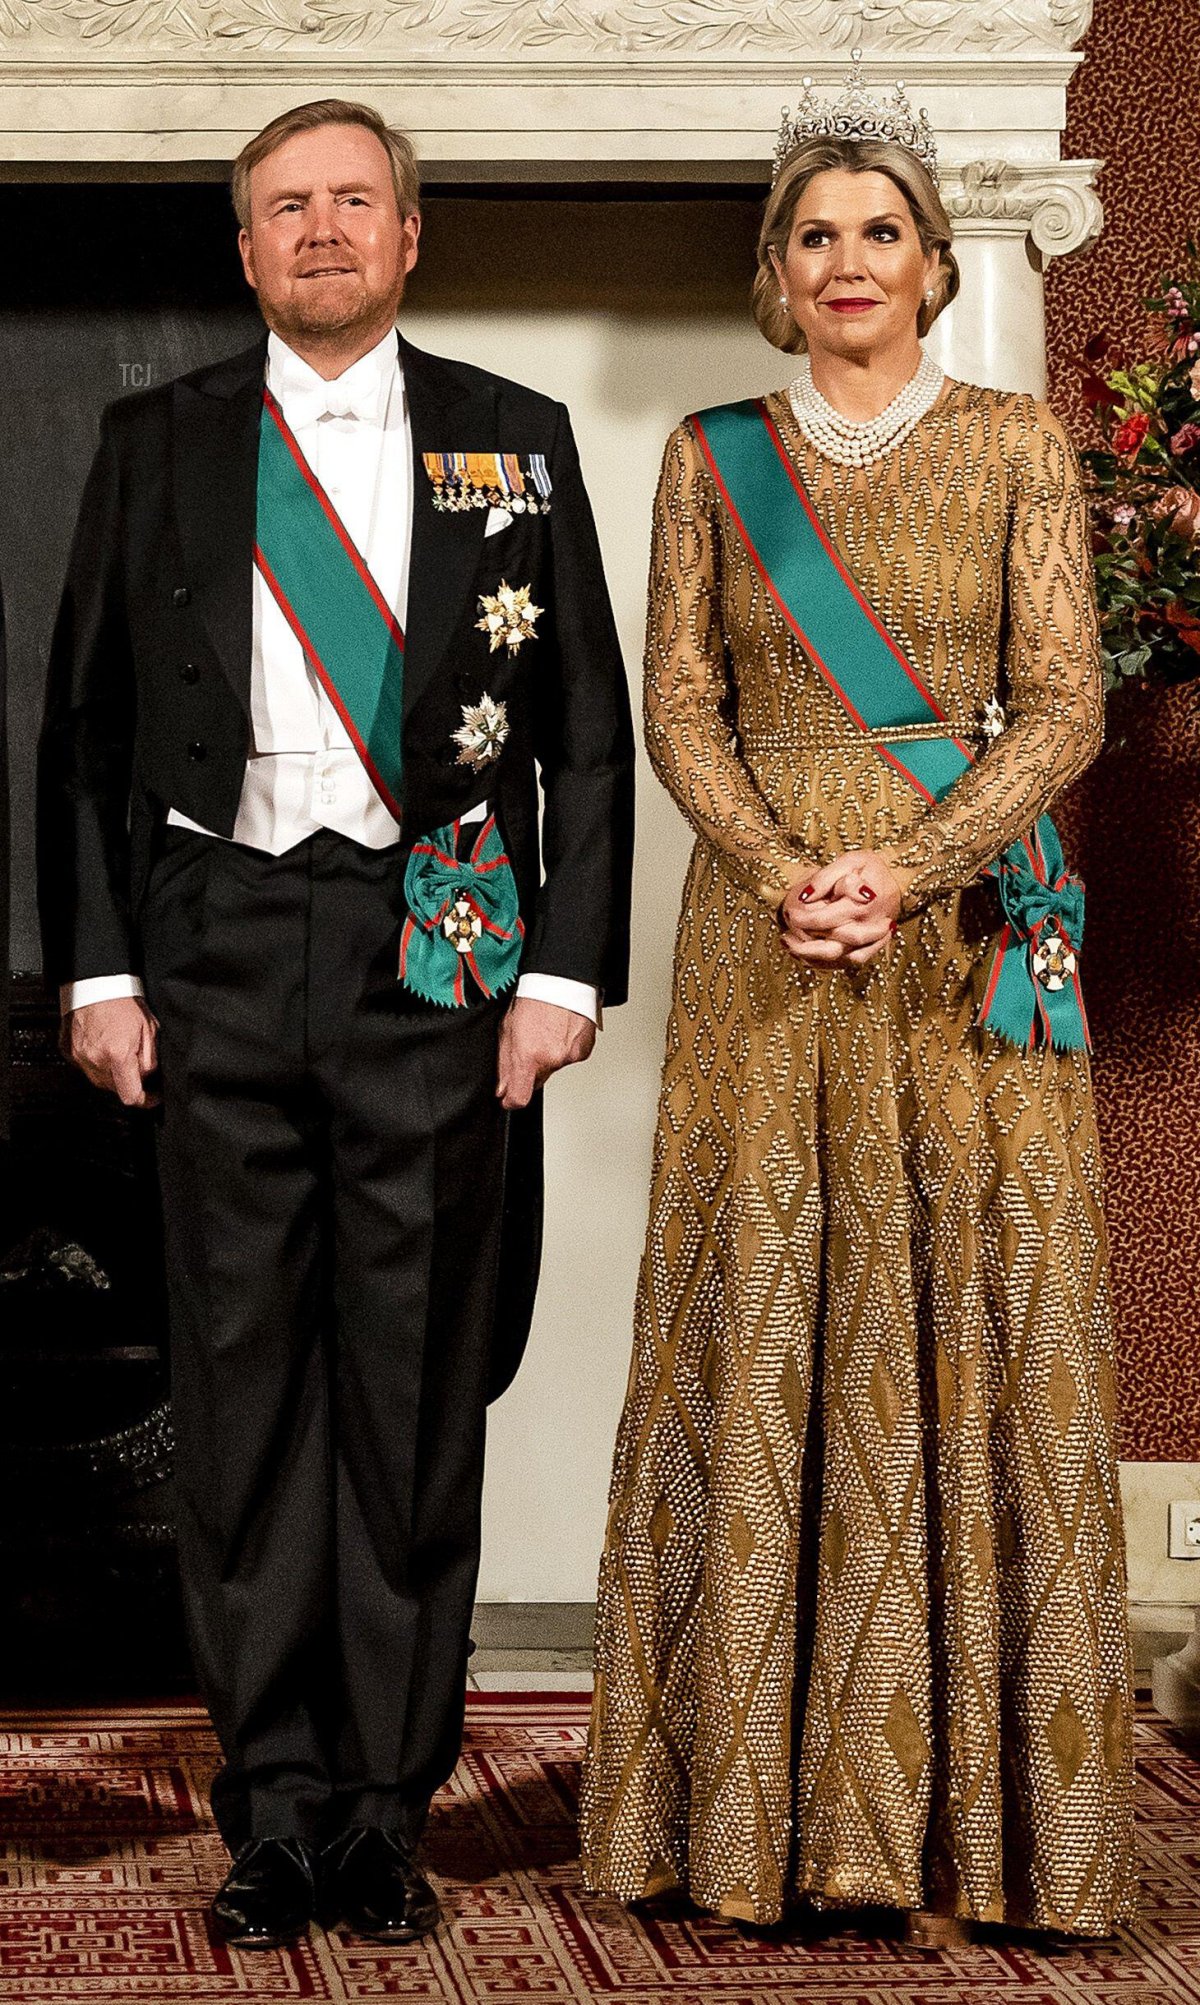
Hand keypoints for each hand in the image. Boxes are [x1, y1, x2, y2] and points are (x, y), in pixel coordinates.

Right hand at [62, 996, 160, 1106]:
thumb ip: (150, 1059)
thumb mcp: (149, 1029)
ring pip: (100, 1080)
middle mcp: (96, 1059)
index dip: (145, 1099)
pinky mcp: (69, 1052)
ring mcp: (80, 1057)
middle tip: (136, 1062)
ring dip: (112, 1074)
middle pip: (115, 1089)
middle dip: (129, 1081)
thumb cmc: (121, 1001)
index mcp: (118, 1053)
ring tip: (119, 1050)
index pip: (131, 1095)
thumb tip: (148, 1077)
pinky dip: (97, 1063)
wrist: (95, 984)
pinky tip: (104, 1046)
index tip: (151, 1096)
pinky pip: (86, 1068)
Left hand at [497, 997, 595, 1110]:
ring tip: (546, 1031)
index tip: (507, 1097)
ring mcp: (570, 1056)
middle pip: (537, 1080)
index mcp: (528, 1056)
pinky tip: (560, 1031)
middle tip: (530, 1044)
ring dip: (548, 1056)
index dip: (511, 1100)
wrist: (561, 980)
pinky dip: (564, 1048)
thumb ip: (504, 1064)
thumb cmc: (534, 997)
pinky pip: (569, 1058)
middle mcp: (551, 1060)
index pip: (519, 1097)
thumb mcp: (507, 1029)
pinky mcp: (583, 1051)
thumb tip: (502, 1089)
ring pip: (553, 1068)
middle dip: (531, 1069)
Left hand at [779, 850, 902, 967]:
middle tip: (784, 939)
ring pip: (842, 958)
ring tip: (792, 949)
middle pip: (833, 946)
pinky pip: (853, 961)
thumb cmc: (871, 867)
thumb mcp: (849, 860)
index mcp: (863, 904)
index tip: (790, 915)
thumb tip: (805, 896)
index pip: (826, 920)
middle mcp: (870, 926)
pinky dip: (833, 963)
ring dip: (815, 958)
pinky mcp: (876, 945)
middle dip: (805, 946)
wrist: (900, 877)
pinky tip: (812, 958)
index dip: (804, 920)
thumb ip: (826, 877)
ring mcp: (874, 939)